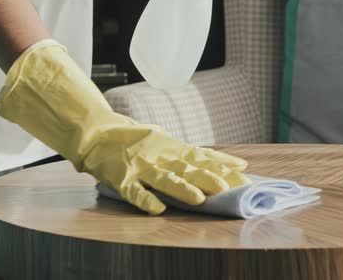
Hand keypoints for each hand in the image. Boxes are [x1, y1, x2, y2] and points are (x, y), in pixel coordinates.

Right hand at [0, 40, 249, 214]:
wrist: (99, 133)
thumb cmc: (136, 140)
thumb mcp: (165, 141)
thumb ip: (187, 153)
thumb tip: (216, 161)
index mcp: (172, 147)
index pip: (201, 155)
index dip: (222, 163)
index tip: (243, 171)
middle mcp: (160, 156)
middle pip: (187, 167)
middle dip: (208, 177)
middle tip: (228, 186)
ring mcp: (140, 166)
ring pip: (164, 178)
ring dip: (182, 188)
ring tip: (199, 198)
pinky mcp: (121, 178)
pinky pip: (134, 191)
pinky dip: (145, 199)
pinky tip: (157, 209)